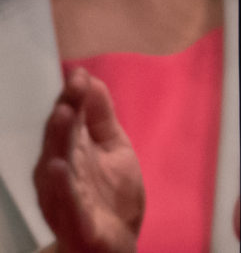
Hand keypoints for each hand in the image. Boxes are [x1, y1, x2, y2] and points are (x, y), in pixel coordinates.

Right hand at [34, 69, 143, 252]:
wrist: (115, 245)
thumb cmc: (110, 194)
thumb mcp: (113, 147)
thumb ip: (100, 116)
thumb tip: (89, 77)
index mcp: (71, 153)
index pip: (68, 121)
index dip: (72, 98)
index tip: (78, 74)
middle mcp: (61, 174)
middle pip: (59, 141)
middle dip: (62, 116)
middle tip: (69, 90)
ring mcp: (65, 198)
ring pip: (57, 168)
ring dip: (57, 142)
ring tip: (61, 116)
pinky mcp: (75, 222)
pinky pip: (65, 203)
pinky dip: (61, 187)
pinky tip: (59, 167)